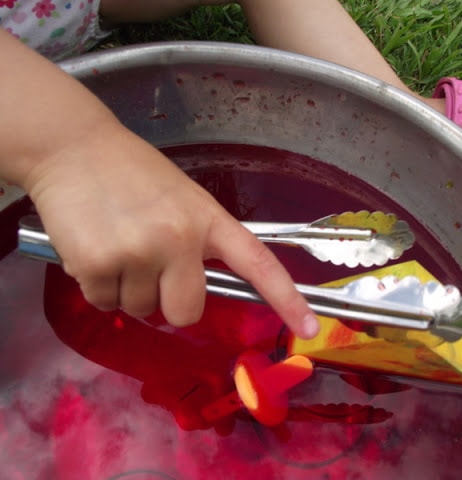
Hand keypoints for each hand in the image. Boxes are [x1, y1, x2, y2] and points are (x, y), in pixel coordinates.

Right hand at [24, 121, 319, 338]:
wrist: (73, 146)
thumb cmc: (132, 173)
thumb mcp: (182, 199)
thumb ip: (197, 242)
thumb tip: (195, 293)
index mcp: (209, 220)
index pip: (258, 263)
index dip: (287, 299)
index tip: (309, 327)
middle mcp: (180, 239)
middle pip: (188, 312)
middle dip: (168, 301)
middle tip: (148, 264)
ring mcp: (139, 252)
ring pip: (141, 310)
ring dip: (127, 288)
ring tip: (115, 241)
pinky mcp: (97, 264)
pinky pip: (104, 303)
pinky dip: (97, 285)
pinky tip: (92, 246)